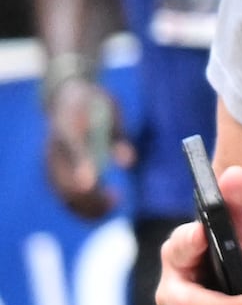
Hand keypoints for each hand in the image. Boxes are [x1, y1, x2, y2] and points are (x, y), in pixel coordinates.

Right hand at [40, 75, 126, 219]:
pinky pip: (64, 197)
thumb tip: (128, 163)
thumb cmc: (93, 102)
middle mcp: (54, 146)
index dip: (80, 166)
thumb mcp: (111, 108)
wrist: (65, 96)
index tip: (91, 184)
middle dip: (89, 197)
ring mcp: (50, 162)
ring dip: (87, 207)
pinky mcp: (53, 172)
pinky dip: (82, 207)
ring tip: (114, 202)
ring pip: (63, 194)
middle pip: (64, 179)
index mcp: (67, 124)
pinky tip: (104, 207)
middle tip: (116, 199)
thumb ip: (119, 135)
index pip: (72, 147)